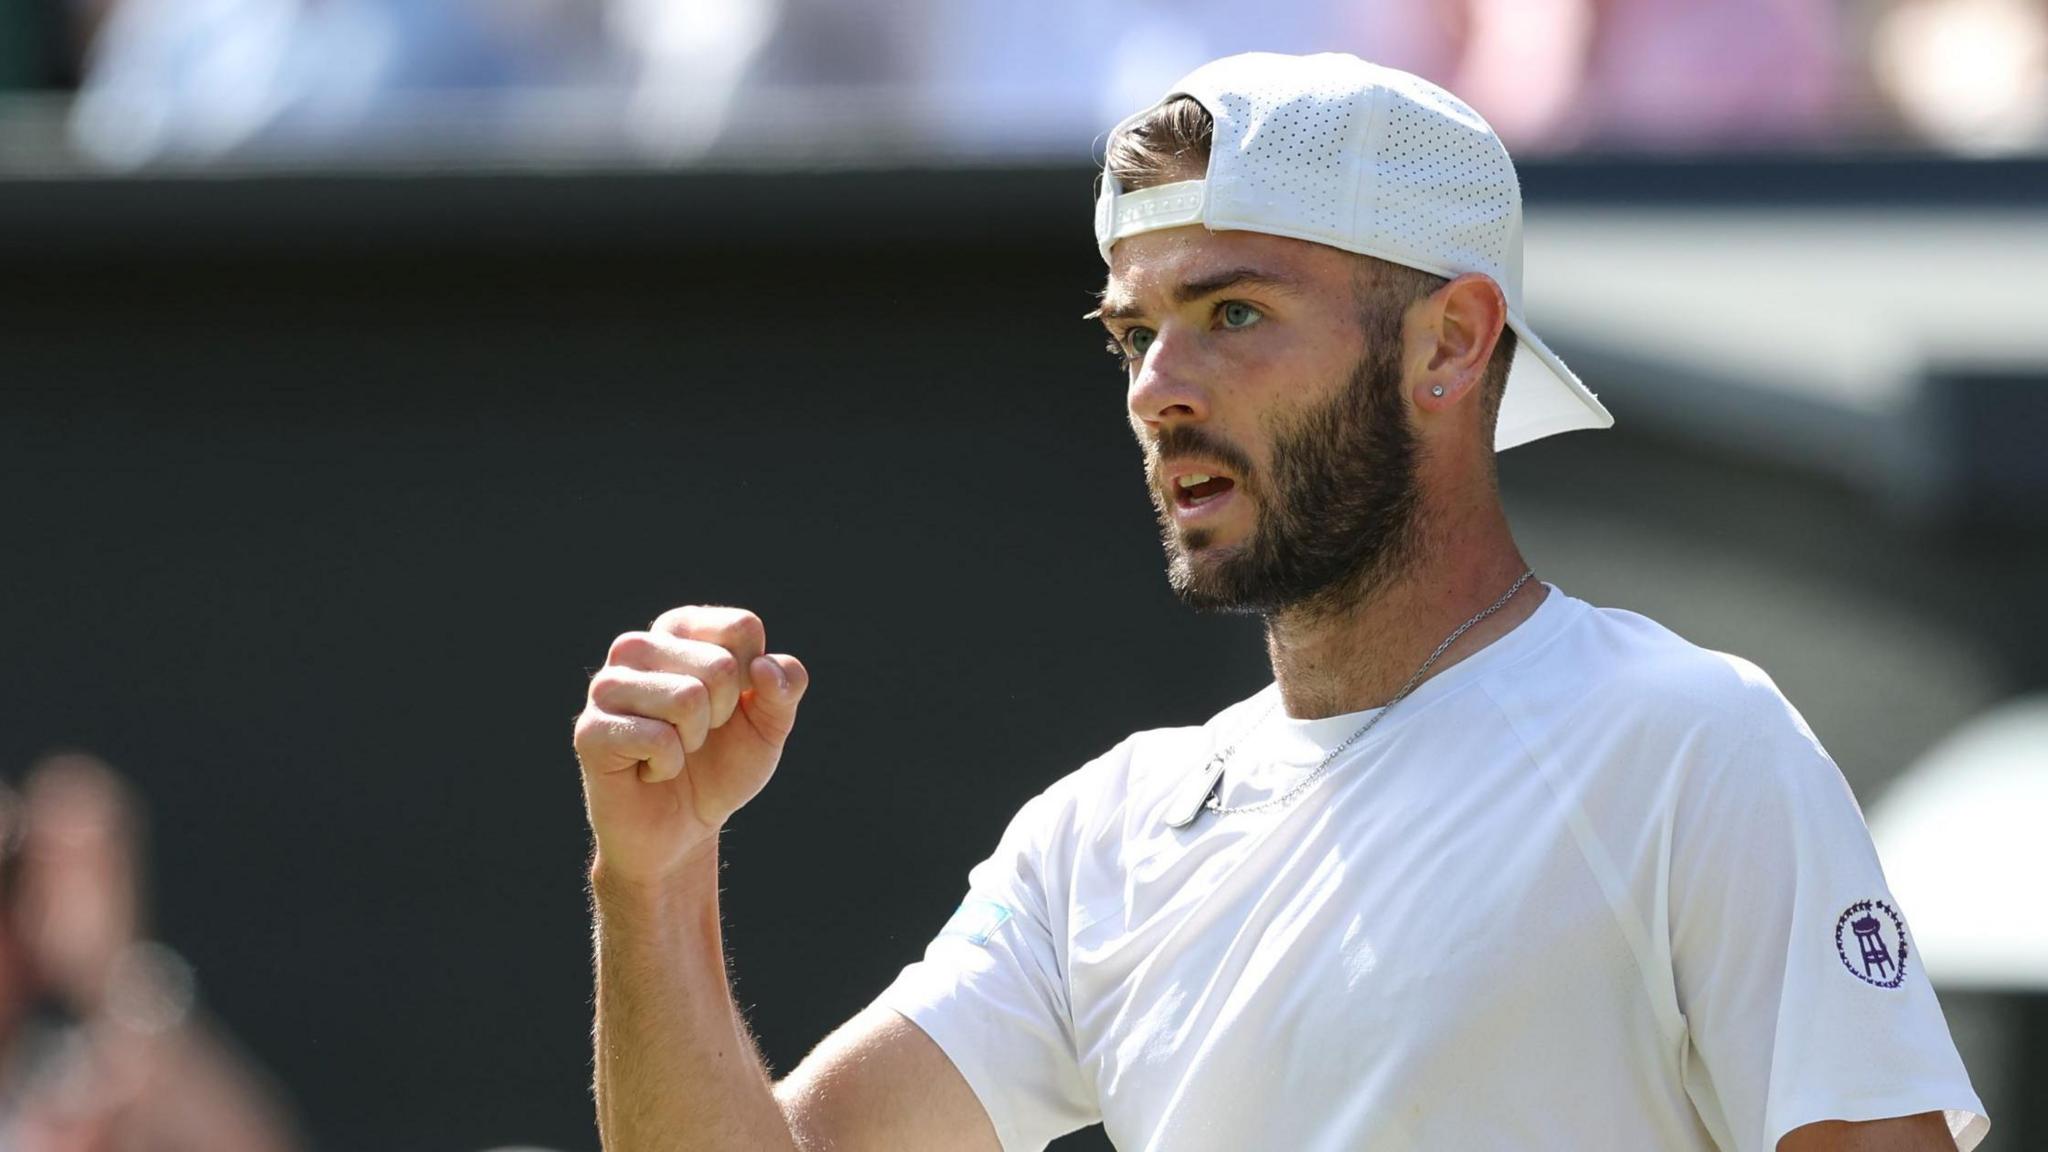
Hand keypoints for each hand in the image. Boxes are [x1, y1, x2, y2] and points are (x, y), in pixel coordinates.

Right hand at [573, 606, 808, 883]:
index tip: (731, 705)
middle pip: (719, 665)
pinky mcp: (591, 730)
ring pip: (687, 698)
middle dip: (723, 715)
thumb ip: (785, 687)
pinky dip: (669, 766)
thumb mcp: (770, 725)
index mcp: (678, 630)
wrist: (682, 830)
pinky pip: (658, 739)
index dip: (755, 678)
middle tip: (697, 735)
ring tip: (672, 749)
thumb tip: (765, 666)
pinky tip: (648, 771)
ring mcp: (607, 687)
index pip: (741, 627)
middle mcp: (637, 647)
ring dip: (693, 740)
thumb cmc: (722, 765)